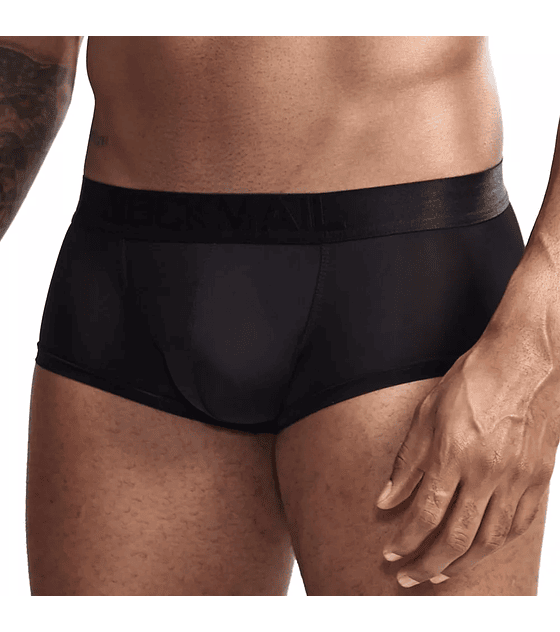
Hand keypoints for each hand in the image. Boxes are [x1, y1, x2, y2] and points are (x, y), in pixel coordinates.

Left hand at [376, 333, 559, 587]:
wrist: (529, 359)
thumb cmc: (475, 378)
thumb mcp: (428, 412)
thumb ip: (407, 460)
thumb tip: (386, 499)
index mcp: (454, 454)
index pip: (424, 513)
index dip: (405, 540)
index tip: (390, 555)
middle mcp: (487, 473)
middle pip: (455, 537)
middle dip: (428, 564)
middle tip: (410, 578)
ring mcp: (517, 478)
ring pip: (489, 540)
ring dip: (462, 562)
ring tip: (441, 572)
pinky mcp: (539, 478)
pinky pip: (518, 525)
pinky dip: (497, 543)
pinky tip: (481, 548)